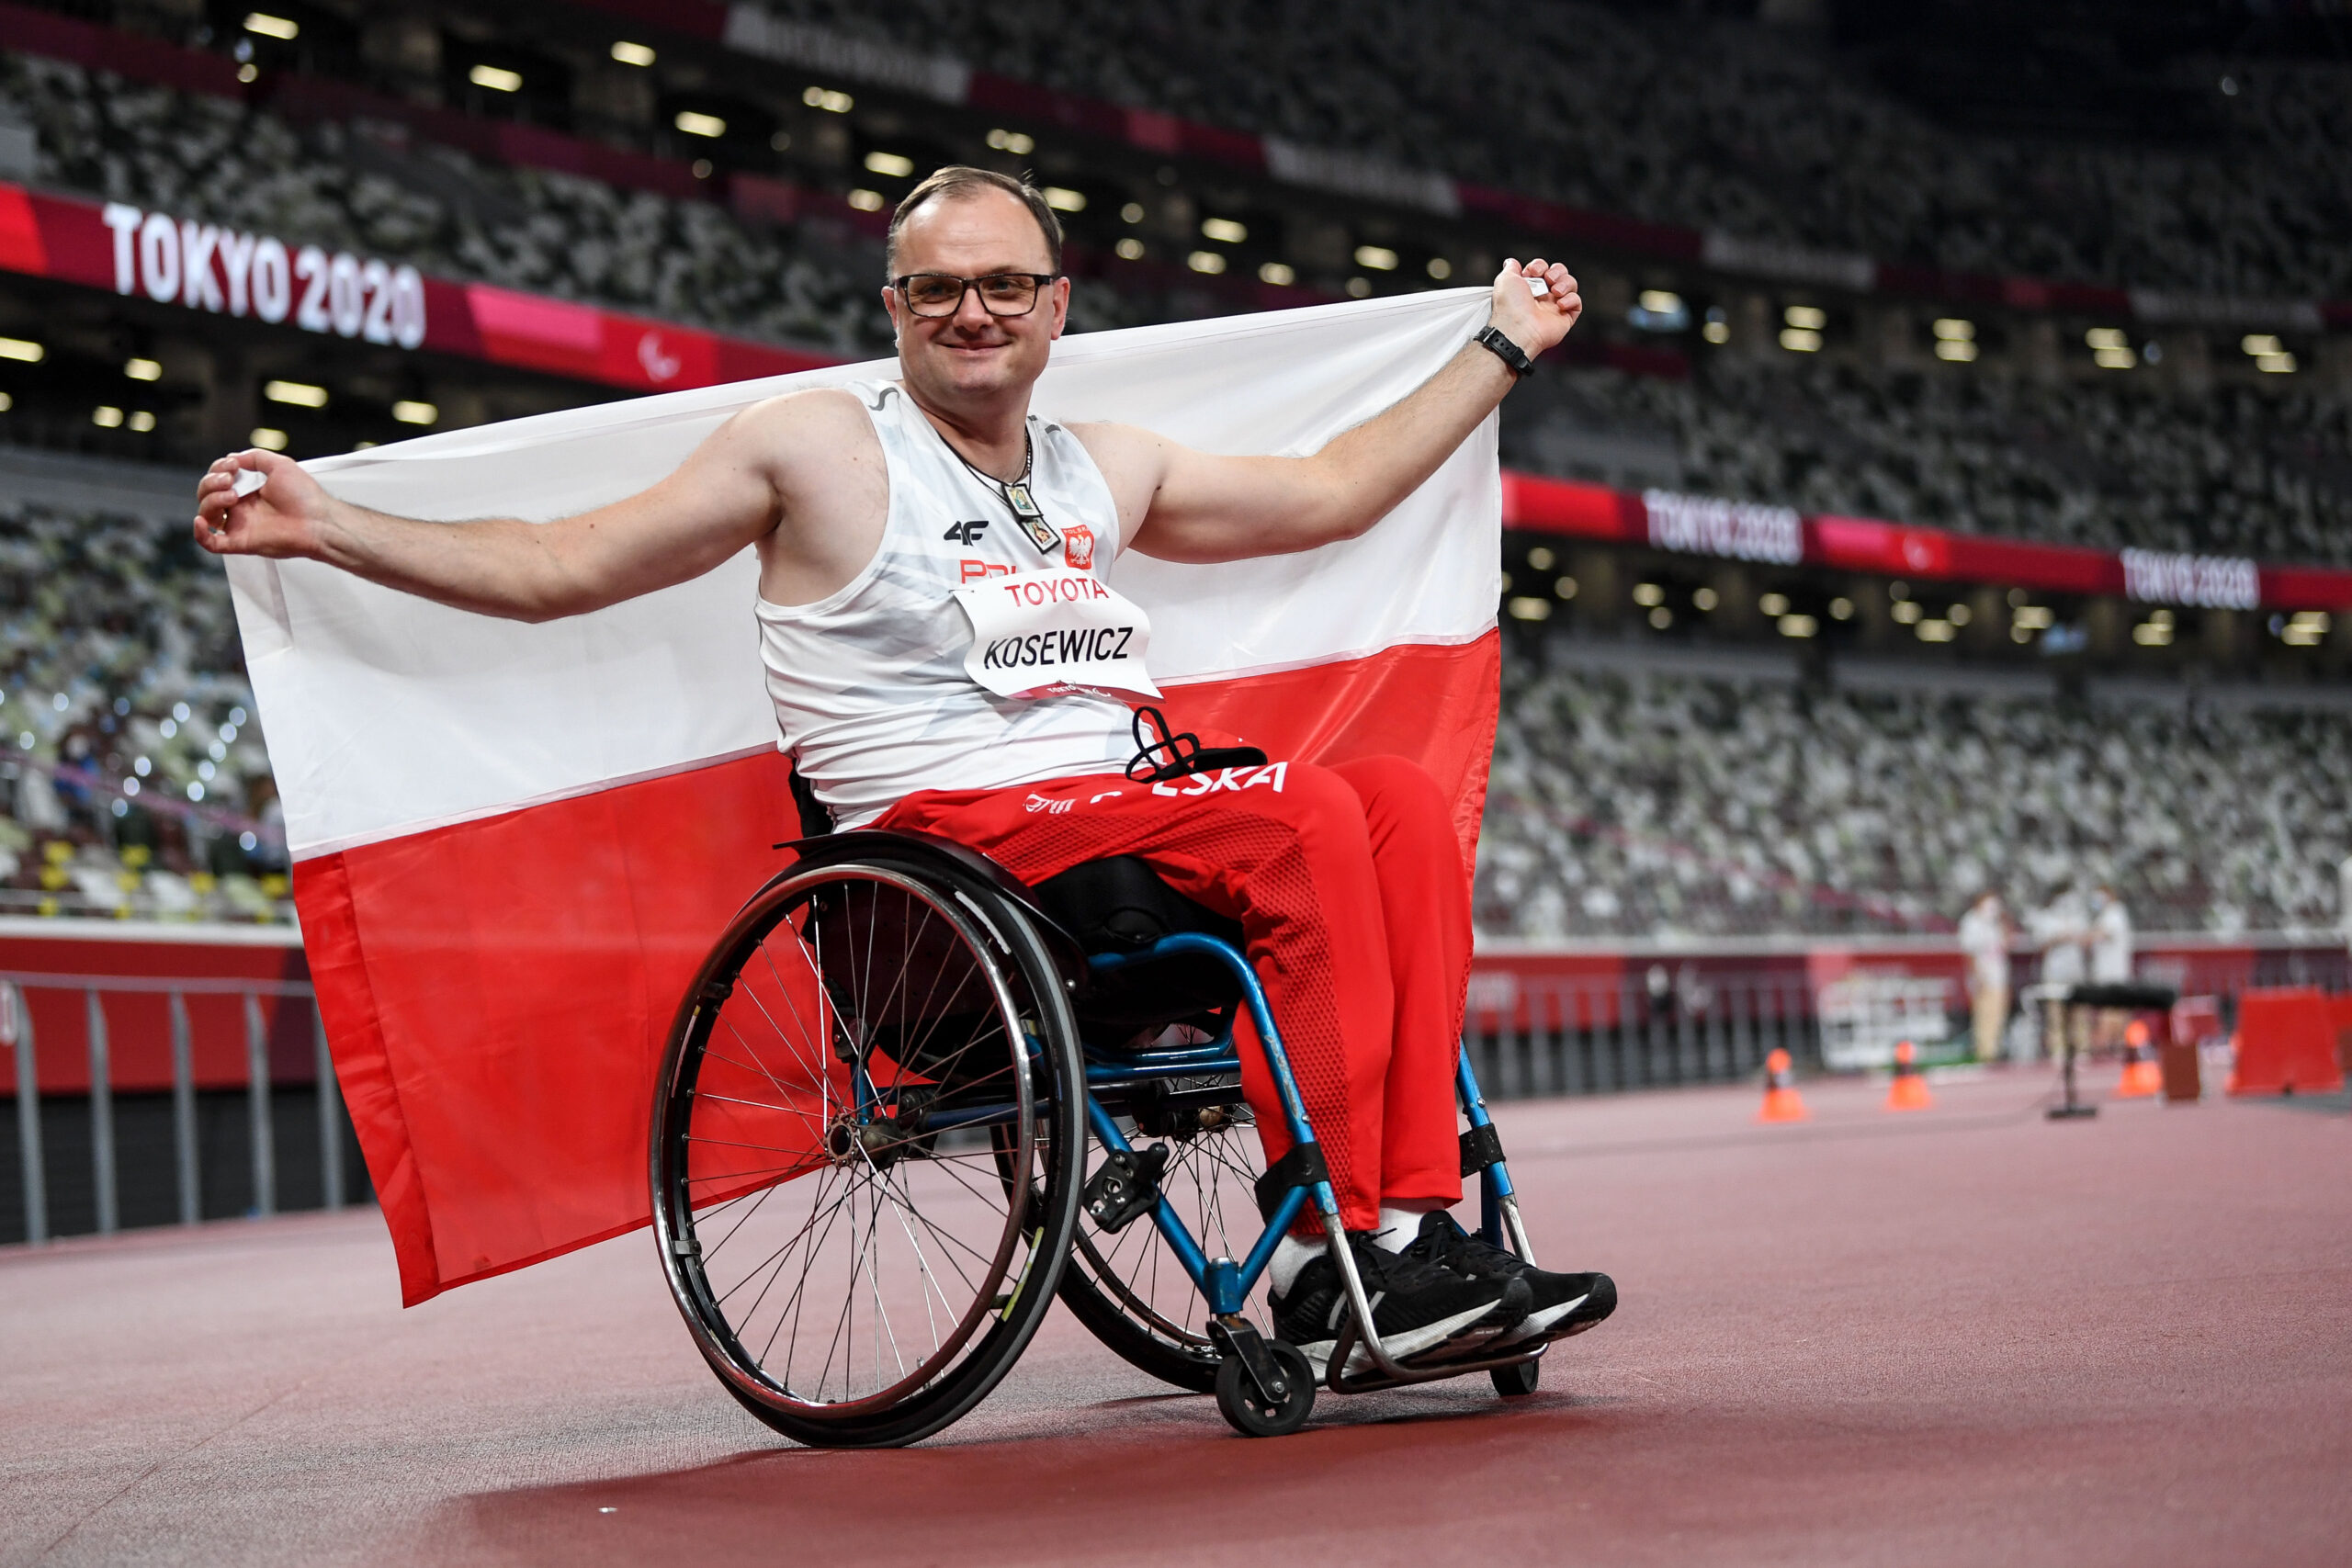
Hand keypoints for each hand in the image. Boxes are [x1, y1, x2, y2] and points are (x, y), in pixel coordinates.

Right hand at [193, 449, 331, 559]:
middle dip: (211, 482)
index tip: (234, 465)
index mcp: (247, 490)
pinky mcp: (241, 542)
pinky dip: (200, 533)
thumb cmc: (306, 496)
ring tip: (232, 496)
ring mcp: (239, 525)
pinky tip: (201, 521)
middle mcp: (240, 508)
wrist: (320, 521)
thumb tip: (232, 458)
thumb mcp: (281, 465)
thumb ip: (255, 457)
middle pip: (206, 494)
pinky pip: (211, 543)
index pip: (216, 479)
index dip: (218, 469)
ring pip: (206, 514)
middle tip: (231, 480)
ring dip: (211, 500)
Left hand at [1486, 257, 1581, 360]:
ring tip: (1555, 292)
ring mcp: (1554, 307)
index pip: (1542, 268)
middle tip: (1548, 279)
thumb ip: (1511, 268)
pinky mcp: (1565, 317)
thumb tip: (1512, 262)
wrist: (1518, 329)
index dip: (1540, 265)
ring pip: (1571, 285)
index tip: (1535, 272)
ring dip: (1565, 283)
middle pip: (1559, 273)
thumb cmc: (1510, 307)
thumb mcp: (1505, 279)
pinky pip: (1577, 302)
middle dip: (1557, 271)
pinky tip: (1560, 304)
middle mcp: (1542, 296)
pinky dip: (1571, 299)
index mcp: (1528, 287)